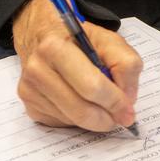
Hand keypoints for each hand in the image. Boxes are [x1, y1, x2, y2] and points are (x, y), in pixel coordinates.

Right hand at [12, 0, 141, 131]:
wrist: (43, 36)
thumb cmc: (79, 39)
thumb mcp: (108, 39)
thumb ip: (125, 64)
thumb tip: (127, 99)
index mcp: (55, 47)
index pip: (92, 86)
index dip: (115, 101)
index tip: (129, 110)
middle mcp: (37, 70)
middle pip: (81, 110)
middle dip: (107, 117)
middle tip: (121, 117)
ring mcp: (30, 91)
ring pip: (73, 121)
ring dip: (94, 120)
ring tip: (103, 106)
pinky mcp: (30, 107)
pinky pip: (63, 124)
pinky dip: (79, 120)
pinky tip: (82, 102)